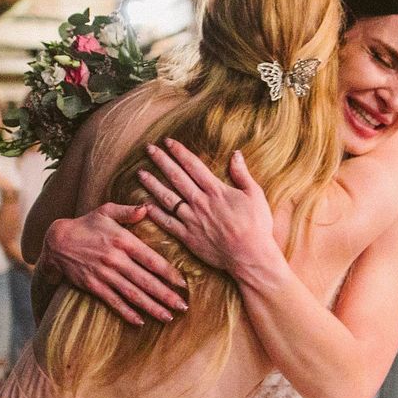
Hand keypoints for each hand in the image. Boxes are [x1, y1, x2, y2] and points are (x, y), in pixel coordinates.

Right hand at [40, 202, 186, 325]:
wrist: (56, 241)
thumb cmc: (86, 224)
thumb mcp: (106, 211)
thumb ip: (128, 211)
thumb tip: (148, 207)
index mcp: (122, 240)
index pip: (151, 259)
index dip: (168, 273)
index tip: (183, 284)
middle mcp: (115, 259)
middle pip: (145, 281)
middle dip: (166, 295)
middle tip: (183, 306)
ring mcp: (104, 274)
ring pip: (132, 294)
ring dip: (151, 307)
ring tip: (168, 317)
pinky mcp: (93, 286)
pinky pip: (113, 302)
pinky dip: (127, 313)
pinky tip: (140, 321)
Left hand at [139, 140, 273, 277]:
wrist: (250, 256)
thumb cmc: (257, 226)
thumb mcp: (255, 195)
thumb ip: (242, 174)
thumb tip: (236, 154)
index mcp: (216, 190)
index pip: (193, 166)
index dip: (179, 152)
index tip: (167, 142)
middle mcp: (200, 202)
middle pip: (176, 177)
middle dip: (161, 161)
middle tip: (149, 149)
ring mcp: (192, 220)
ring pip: (167, 198)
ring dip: (152, 184)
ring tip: (140, 173)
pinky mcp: (188, 237)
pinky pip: (167, 223)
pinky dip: (155, 214)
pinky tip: (145, 205)